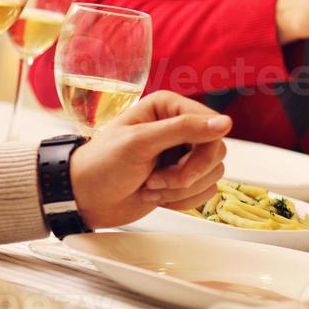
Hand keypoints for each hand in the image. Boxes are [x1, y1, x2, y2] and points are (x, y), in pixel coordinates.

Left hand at [69, 91, 231, 229]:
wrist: (83, 200)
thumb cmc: (101, 166)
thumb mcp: (140, 142)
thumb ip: (184, 129)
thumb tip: (225, 122)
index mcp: (170, 108)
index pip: (212, 126)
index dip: (202, 151)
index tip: (179, 166)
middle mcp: (181, 128)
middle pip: (217, 151)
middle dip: (188, 174)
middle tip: (157, 181)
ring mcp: (183, 155)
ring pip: (213, 173)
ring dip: (181, 189)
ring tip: (150, 187)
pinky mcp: (183, 179)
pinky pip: (206, 191)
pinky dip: (182, 200)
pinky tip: (155, 197)